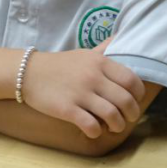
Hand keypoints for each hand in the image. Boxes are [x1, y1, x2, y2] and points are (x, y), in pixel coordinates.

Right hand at [21, 48, 144, 138]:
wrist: (28, 72)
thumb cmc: (60, 65)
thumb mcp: (85, 52)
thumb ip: (105, 49)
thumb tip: (123, 35)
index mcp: (99, 62)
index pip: (132, 80)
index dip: (138, 95)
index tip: (134, 101)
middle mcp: (93, 76)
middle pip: (126, 101)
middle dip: (131, 114)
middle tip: (126, 118)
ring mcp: (80, 93)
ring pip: (112, 116)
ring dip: (117, 126)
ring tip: (113, 127)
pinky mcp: (67, 109)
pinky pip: (91, 126)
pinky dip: (97, 132)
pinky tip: (93, 130)